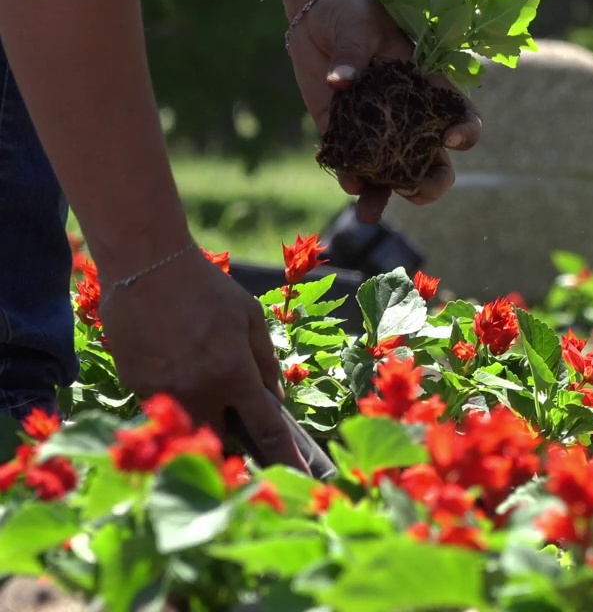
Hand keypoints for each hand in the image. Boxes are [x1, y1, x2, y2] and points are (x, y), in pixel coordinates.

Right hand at [98, 250, 307, 470]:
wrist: (146, 268)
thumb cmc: (207, 288)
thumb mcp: (250, 318)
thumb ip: (266, 362)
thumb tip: (276, 400)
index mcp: (234, 376)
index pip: (267, 431)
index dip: (286, 460)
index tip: (300, 481)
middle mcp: (199, 393)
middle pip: (223, 443)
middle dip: (237, 447)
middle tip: (244, 432)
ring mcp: (164, 394)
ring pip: (190, 430)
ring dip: (205, 424)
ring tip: (207, 391)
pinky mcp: (136, 388)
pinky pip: (164, 410)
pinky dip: (178, 402)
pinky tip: (179, 370)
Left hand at [287, 0, 482, 223]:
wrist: (321, 20)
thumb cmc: (355, 13)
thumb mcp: (359, 23)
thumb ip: (354, 51)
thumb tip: (341, 80)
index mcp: (430, 89)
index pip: (460, 116)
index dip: (466, 131)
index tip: (453, 138)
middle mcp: (412, 120)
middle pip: (435, 163)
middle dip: (431, 184)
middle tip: (415, 190)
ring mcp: (380, 134)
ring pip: (396, 176)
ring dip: (386, 196)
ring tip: (369, 212)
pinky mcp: (347, 137)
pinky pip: (355, 167)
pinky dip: (351, 179)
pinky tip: (346, 181)